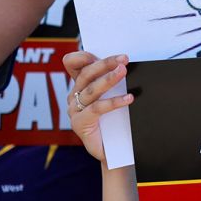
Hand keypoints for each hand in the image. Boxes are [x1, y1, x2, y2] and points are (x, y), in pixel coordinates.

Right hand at [61, 51, 133, 165]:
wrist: (114, 149)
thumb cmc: (115, 121)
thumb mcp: (114, 96)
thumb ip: (113, 81)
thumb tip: (126, 63)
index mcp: (80, 85)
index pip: (72, 64)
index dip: (81, 56)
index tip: (97, 51)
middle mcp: (74, 95)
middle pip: (86, 74)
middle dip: (105, 64)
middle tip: (123, 59)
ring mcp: (74, 110)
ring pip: (91, 90)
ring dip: (109, 79)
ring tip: (124, 72)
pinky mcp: (79, 123)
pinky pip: (97, 108)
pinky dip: (114, 102)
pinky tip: (128, 98)